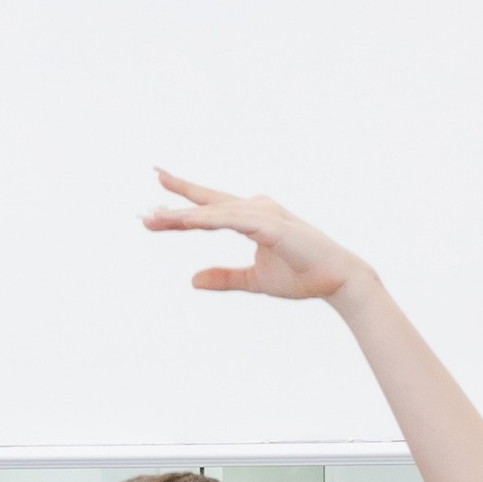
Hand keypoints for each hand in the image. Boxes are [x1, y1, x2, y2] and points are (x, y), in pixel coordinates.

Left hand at [143, 170, 355, 301]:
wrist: (336, 280)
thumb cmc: (301, 276)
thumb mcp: (254, 280)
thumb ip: (224, 277)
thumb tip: (191, 280)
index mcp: (250, 217)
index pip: (209, 208)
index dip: (182, 202)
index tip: (154, 200)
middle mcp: (255, 209)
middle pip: (207, 205)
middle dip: (176, 202)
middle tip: (146, 205)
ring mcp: (263, 214)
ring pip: (215, 212)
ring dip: (186, 215)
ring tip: (157, 219)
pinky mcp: (272, 226)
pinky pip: (234, 220)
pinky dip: (211, 219)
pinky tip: (190, 221)